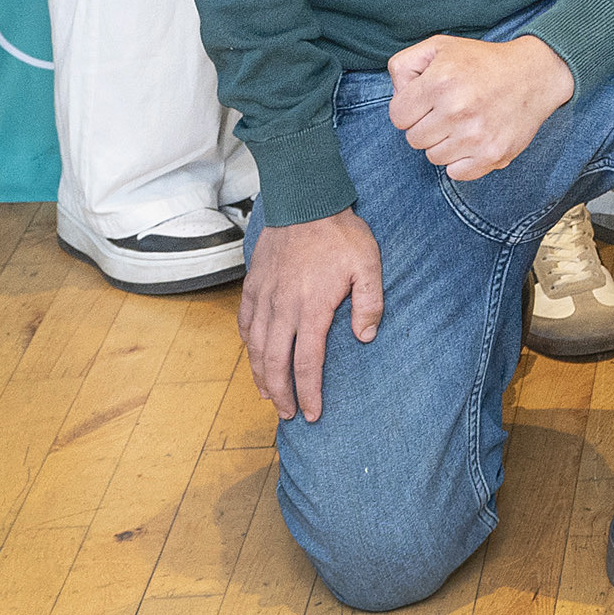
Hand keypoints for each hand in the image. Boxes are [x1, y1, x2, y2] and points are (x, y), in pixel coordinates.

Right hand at [240, 208, 381, 421]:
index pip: (307, 363)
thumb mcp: (368, 264)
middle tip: (289, 414)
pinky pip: (244, 322)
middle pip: (275, 363)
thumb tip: (366, 338)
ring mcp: (264, 297)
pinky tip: (254, 354)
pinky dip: (248, 344)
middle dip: (281, 394)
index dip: (309, 392)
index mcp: (311, 308)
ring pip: (256, 347)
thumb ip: (369, 303)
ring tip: (269, 395)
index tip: (313, 413)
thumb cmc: (340, 233)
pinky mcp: (253, 285)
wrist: (305, 200)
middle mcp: (282, 309)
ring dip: (261, 375)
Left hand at [385, 33, 574, 179]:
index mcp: (440, 82)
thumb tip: (398, 96)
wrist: (536, 73)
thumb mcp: (440, 47)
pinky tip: (474, 139)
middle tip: (450, 110)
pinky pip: (455, 173)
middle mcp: (457, 109)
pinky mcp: (492, 154)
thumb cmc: (483, 61)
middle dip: (427, 125)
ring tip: (465, 122)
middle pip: (414, 139)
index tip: (429, 100)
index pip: (398, 116)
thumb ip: (404, 65)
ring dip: (445, 143)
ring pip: (433, 157)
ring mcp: (475, 135)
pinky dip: (462, 160)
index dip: (411, 108)